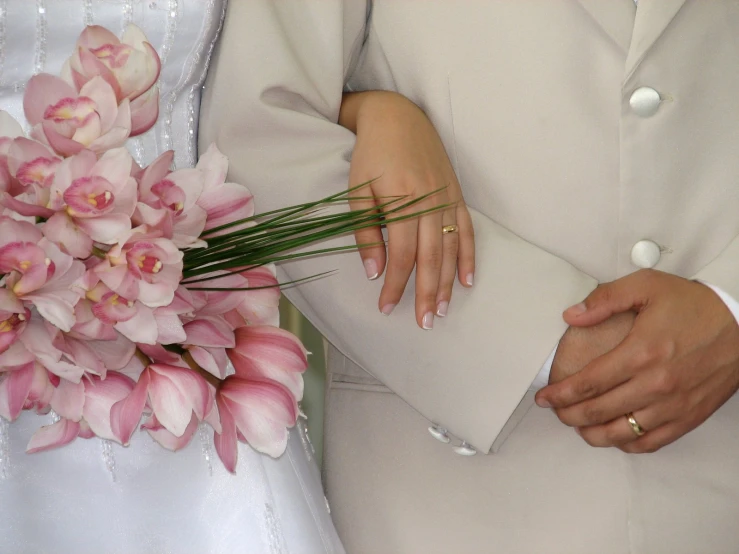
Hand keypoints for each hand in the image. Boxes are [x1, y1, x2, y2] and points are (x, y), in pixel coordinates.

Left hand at [339, 91, 474, 329]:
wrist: (397, 116)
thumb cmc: (371, 155)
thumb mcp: (357, 190)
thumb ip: (365, 231)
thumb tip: (373, 271)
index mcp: (402, 201)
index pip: (402, 255)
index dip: (395, 284)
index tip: (385, 307)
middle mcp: (429, 202)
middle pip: (431, 258)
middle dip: (427, 293)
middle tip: (424, 323)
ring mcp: (447, 198)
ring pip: (450, 248)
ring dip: (447, 282)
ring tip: (442, 310)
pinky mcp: (456, 194)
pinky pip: (467, 230)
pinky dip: (468, 256)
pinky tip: (467, 280)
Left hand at [536, 270, 738, 452]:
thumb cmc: (694, 305)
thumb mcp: (647, 286)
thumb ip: (605, 299)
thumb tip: (571, 315)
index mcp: (641, 353)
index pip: (588, 384)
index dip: (560, 394)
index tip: (544, 398)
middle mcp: (655, 385)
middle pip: (598, 412)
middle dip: (568, 415)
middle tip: (555, 411)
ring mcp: (673, 405)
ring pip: (621, 433)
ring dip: (592, 434)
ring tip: (577, 425)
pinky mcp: (688, 417)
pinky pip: (650, 442)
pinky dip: (626, 443)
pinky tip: (612, 435)